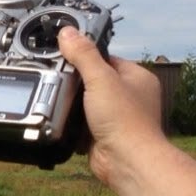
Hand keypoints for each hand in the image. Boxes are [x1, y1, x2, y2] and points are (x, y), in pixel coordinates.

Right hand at [58, 26, 164, 185]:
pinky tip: (63, 118)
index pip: (106, 58)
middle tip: (58, 77)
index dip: (86, 56)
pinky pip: (82, 122)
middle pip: (94, 80)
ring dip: (73, 103)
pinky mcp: (104, 134)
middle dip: (77, 82)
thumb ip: (83, 54)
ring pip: (87, 102)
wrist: (127, 162)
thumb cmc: (125, 120)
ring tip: (58, 98)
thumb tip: (68, 33)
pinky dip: (72, 121)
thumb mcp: (101, 78)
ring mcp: (117, 116)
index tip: (65, 55)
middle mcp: (129, 96)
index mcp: (136, 78)